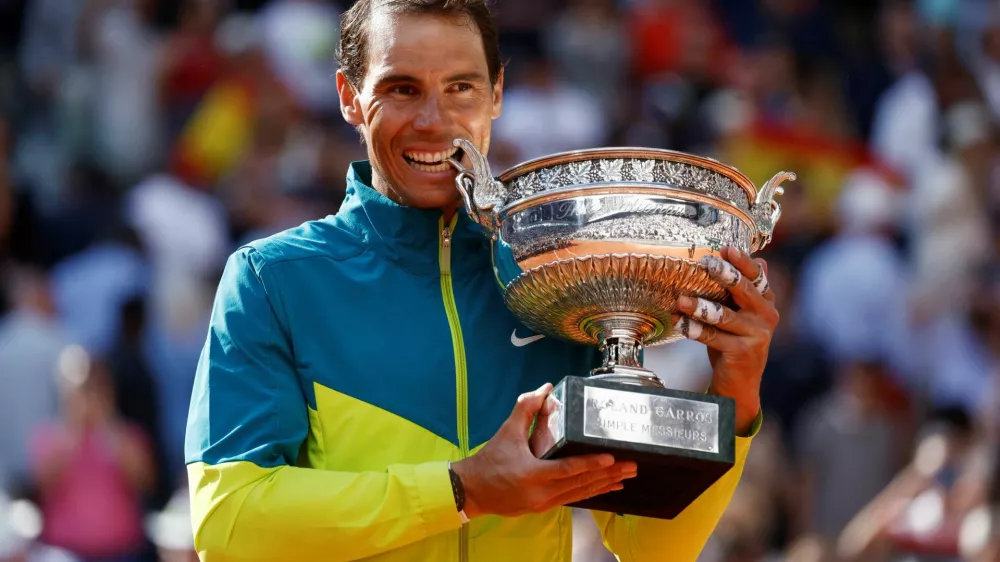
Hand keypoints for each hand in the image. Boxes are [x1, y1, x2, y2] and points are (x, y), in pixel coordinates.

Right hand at [450, 383, 636, 518]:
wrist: (472, 490)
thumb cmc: (490, 460)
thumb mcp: (507, 431)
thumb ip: (526, 408)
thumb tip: (546, 388)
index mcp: (532, 474)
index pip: (568, 469)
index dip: (592, 464)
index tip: (612, 458)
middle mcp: (541, 493)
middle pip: (581, 484)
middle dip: (609, 475)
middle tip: (631, 465)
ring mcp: (544, 503)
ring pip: (580, 494)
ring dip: (604, 485)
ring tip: (626, 476)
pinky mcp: (544, 507)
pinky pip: (573, 499)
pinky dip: (591, 492)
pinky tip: (606, 488)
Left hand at [674, 246, 778, 434]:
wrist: (739, 382)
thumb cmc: (734, 342)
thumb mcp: (741, 314)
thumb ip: (745, 290)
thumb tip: (759, 259)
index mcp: (766, 302)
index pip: (756, 276)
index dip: (742, 261)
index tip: (724, 249)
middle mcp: (766, 316)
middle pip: (743, 290)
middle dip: (723, 275)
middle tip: (704, 264)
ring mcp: (756, 335)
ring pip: (724, 315)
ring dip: (699, 306)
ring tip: (681, 299)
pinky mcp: (742, 352)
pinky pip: (713, 337)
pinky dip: (693, 329)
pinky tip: (678, 322)